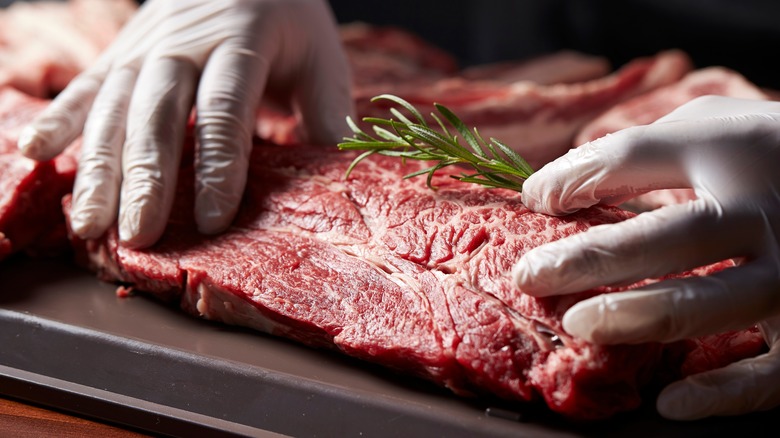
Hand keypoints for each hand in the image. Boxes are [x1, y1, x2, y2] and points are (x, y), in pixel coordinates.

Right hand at [18, 0, 352, 247]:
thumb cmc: (289, 22)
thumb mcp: (322, 58)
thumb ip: (326, 115)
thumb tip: (333, 180)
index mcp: (243, 41)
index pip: (226, 109)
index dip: (218, 165)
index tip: (210, 219)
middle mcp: (185, 42)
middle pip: (158, 113)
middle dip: (146, 178)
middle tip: (138, 235)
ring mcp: (145, 45)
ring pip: (114, 107)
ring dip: (98, 166)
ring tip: (89, 224)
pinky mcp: (122, 52)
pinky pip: (87, 86)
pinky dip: (60, 119)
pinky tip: (37, 155)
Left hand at [512, 96, 779, 419]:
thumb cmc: (765, 153)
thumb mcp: (715, 125)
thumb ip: (644, 149)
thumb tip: (553, 189)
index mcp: (734, 148)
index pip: (634, 156)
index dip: (572, 177)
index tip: (533, 198)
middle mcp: (767, 209)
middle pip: (674, 235)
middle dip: (593, 258)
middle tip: (529, 274)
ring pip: (714, 301)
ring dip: (641, 315)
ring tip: (578, 323)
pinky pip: (773, 371)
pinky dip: (725, 392)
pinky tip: (669, 403)